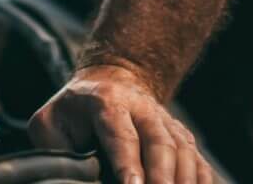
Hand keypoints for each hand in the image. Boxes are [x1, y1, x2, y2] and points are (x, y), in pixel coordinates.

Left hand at [28, 63, 212, 183]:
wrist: (112, 79)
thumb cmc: (75, 110)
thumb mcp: (50, 123)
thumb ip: (55, 152)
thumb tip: (70, 178)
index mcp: (106, 102)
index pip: (120, 135)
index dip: (128, 163)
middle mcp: (142, 109)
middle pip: (160, 143)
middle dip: (162, 177)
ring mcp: (166, 122)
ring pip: (184, 152)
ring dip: (184, 181)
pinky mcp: (182, 137)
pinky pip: (200, 161)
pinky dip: (202, 181)